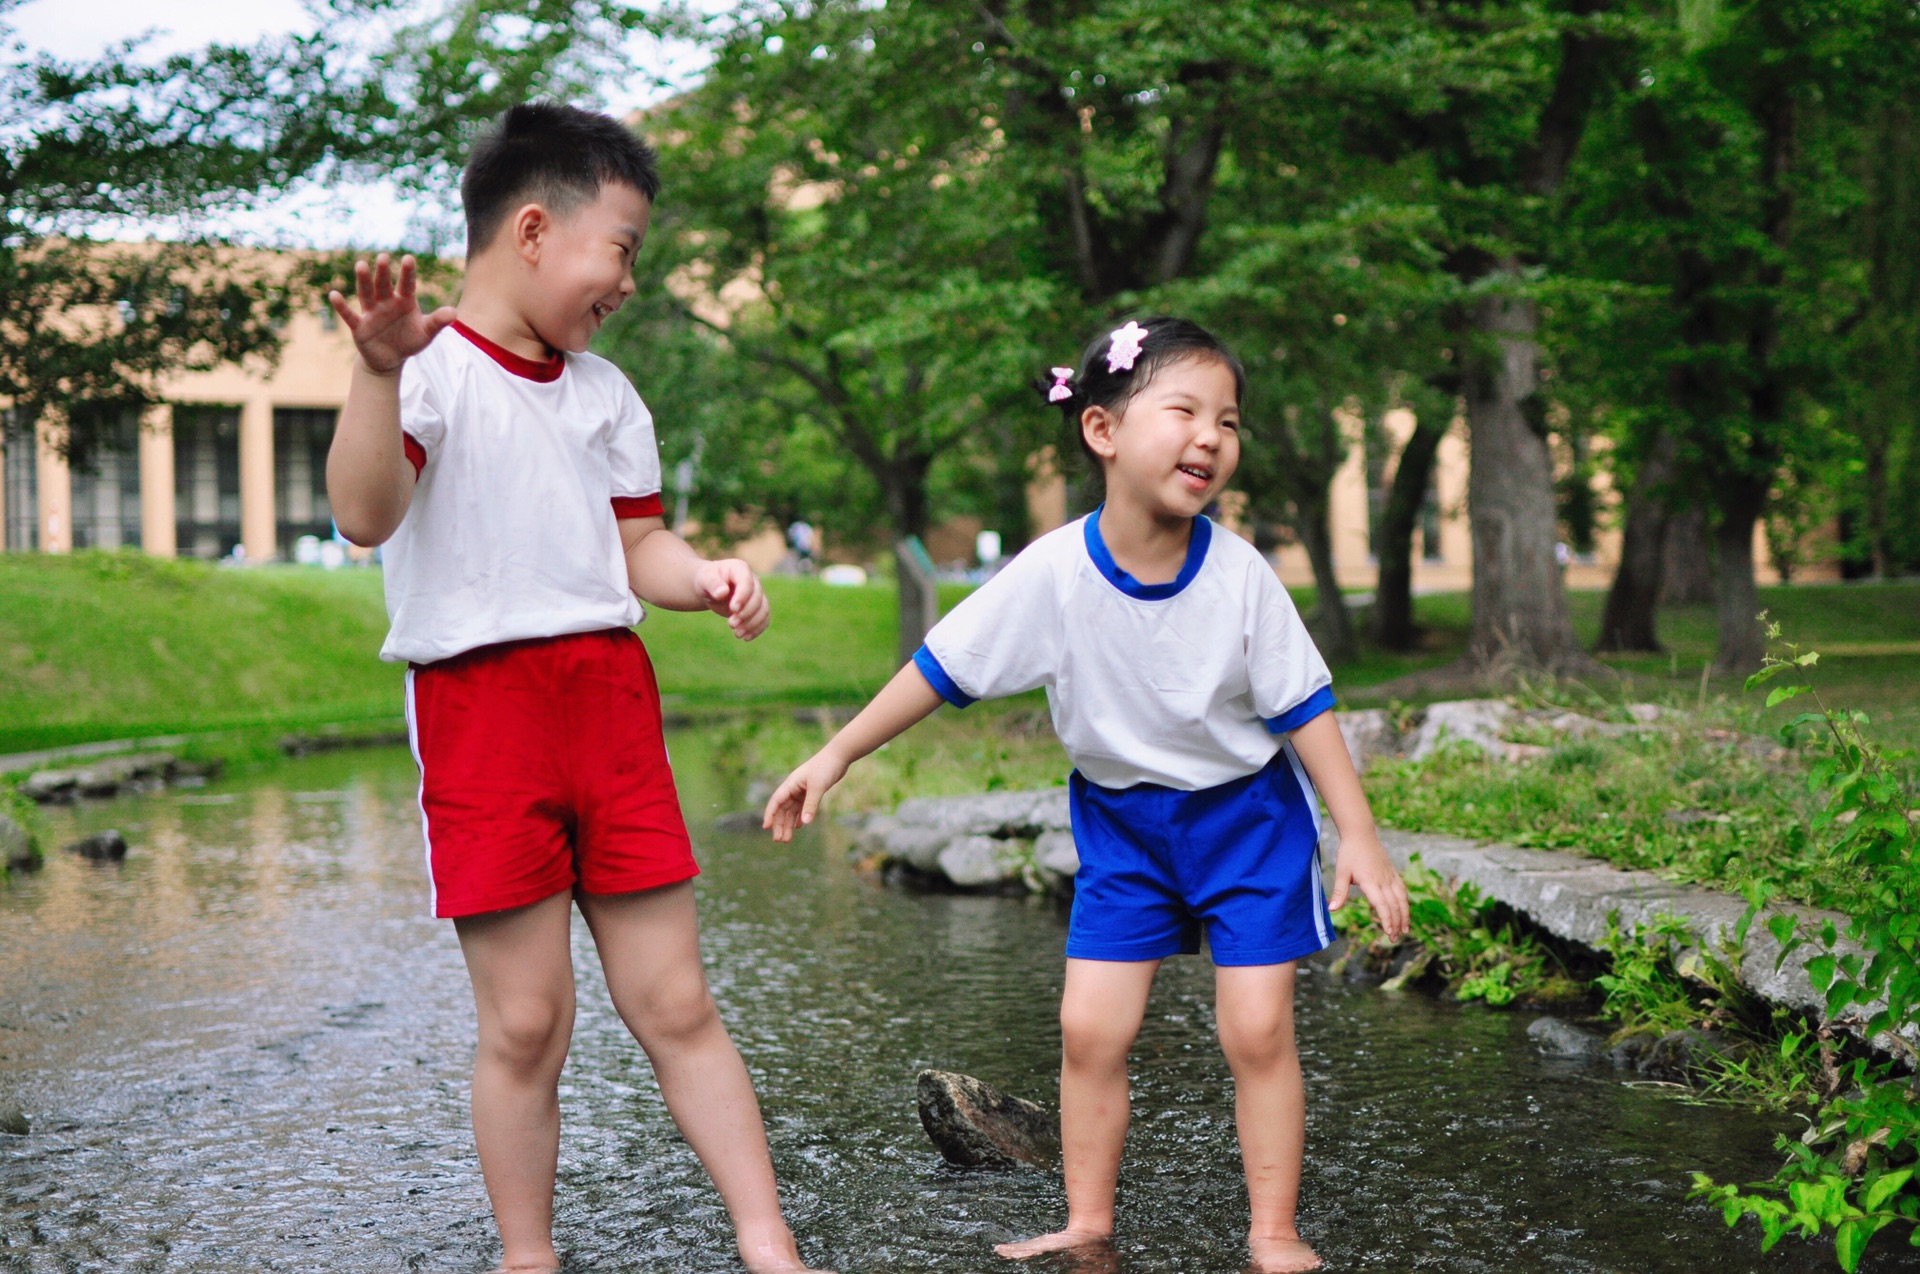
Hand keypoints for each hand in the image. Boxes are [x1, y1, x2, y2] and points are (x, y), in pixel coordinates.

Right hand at [328, 253, 456, 374]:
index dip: (407, 273)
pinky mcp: (360, 326)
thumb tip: (455, 313)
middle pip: (384, 285)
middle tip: (383, 257)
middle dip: (383, 272)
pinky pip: (350, 315)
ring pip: (367, 294)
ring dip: (364, 281)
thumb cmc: (410, 340)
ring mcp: (372, 313)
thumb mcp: (426, 333)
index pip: (407, 285)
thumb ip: (438, 322)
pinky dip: (342, 306)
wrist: (391, 359)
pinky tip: (334, 294)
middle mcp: (386, 302)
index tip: (408, 258)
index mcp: (404, 301)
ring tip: (361, 265)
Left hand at [693, 558, 768, 639]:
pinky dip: (757, 629)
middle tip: (731, 624)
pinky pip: (764, 618)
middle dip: (746, 613)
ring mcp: (757, 594)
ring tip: (737, 634)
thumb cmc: (706, 580)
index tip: (733, 609)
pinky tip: (745, 638)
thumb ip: (712, 584)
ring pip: (764, 609)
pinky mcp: (758, 607)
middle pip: (758, 598)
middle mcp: (753, 580)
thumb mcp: (704, 579)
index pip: (747, 582)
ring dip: (752, 624)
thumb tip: (722, 593)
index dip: (743, 596)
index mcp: (740, 568)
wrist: (710, 588)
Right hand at [762, 750, 849, 841]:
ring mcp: (802, 791)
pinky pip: (801, 808)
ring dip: (788, 824)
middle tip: (779, 840)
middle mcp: (793, 788)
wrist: (839, 756)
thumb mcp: (818, 787)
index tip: (766, 827)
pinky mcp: (811, 792)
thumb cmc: (826, 767)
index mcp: (790, 784)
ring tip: (787, 839)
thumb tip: (804, 824)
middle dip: (779, 824)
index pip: (776, 801)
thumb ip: (811, 804)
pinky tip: (798, 827)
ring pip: (791, 811)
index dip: (770, 814)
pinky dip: (799, 817)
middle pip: (782, 809)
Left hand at [1328, 829, 1409, 942]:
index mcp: (1370, 881)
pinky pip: (1402, 890)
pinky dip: (1405, 903)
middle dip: (1395, 923)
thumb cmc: (1349, 853)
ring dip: (1404, 915)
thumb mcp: (1341, 872)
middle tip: (1393, 939)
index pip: (1382, 904)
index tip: (1388, 932)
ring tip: (1404, 930)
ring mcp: (1390, 876)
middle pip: (1394, 905)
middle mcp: (1383, 880)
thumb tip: (1332, 909)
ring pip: (1402, 899)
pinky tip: (1404, 911)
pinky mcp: (1392, 873)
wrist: (1361, 833)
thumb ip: (1339, 892)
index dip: (1386, 919)